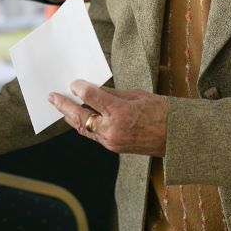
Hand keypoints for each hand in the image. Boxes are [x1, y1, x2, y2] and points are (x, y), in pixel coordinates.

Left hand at [49, 80, 166, 155]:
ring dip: (71, 118)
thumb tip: (93, 91)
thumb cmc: (162, 111)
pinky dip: (84, 126)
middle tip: (52, 97)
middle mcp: (112, 129)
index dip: (79, 88)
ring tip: (60, 107)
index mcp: (120, 112)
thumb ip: (112, 94)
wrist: (177, 137)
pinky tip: (78, 118)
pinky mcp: (114, 147)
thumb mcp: (137, 95)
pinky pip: (93, 136)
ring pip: (84, 129)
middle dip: (64, 106)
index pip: (91, 97)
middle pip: (80, 117)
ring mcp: (112, 141)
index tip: (73, 82)